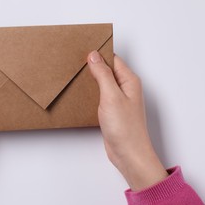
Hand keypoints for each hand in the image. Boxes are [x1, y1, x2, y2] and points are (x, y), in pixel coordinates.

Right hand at [88, 51, 167, 190]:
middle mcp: (126, 88)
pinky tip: (81, 94)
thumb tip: (94, 56)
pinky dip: (91, 93)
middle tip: (75, 62)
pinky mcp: (112, 110)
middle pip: (107, 69)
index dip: (98, 54)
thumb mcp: (111, 96)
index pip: (113, 59)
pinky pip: (101, 95)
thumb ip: (103, 74)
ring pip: (103, 83)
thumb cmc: (125, 127)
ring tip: (75, 76)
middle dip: (93, 66)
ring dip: (91, 80)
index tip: (82, 50)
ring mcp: (119, 100)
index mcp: (129, 80)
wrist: (128, 154)